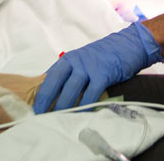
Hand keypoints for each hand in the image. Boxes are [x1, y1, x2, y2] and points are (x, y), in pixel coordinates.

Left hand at [32, 22, 161, 112]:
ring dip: (64, 106)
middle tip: (41, 116)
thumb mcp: (83, 61)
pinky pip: (91, 93)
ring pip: (71, 90)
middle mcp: (75, 62)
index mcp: (68, 59)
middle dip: (47, 101)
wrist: (128, 45)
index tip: (35, 108)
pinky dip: (86, 105)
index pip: (49, 77)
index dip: (41, 93)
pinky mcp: (103, 74)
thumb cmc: (105, 56)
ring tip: (57, 119)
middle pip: (55, 83)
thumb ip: (71, 74)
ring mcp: (89, 67)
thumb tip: (56, 93)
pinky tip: (82, 115)